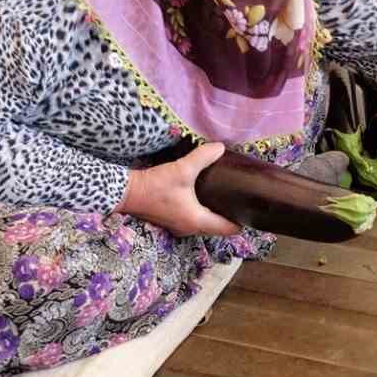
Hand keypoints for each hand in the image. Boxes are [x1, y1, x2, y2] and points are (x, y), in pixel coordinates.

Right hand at [119, 143, 241, 236]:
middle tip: (242, 198)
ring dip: (216, 213)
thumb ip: (203, 157)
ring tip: (228, 196)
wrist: (125, 193)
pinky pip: (195, 219)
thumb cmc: (155, 185)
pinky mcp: (172, 219)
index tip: (252, 208)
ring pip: (206, 223)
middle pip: (218, 227)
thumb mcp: (182, 169)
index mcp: (197, 221)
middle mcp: (190, 228)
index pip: (228, 229)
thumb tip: (221, 147)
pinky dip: (204, 211)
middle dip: (231, 215)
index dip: (242, 221)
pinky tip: (207, 196)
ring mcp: (180, 226)